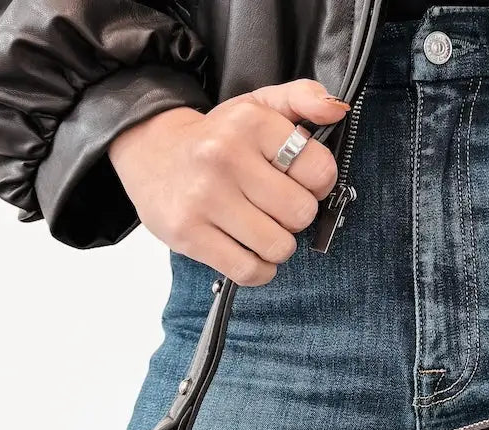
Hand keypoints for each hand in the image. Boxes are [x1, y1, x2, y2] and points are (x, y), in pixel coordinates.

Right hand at [108, 79, 349, 285]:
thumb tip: (338, 109)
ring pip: (278, 247)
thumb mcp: (258, 107)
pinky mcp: (188, 234)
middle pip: (301, 214)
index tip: (299, 181)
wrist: (150, 154)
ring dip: (277, 245)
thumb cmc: (218, 138)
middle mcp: (224, 156)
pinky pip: (250, 271)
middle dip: (295, 216)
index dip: (318, 183)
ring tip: (260, 228)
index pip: (319, 170)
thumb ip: (303, 99)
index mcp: (249, 121)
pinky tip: (248, 251)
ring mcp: (204, 198)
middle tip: (275, 207)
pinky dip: (258, 269)